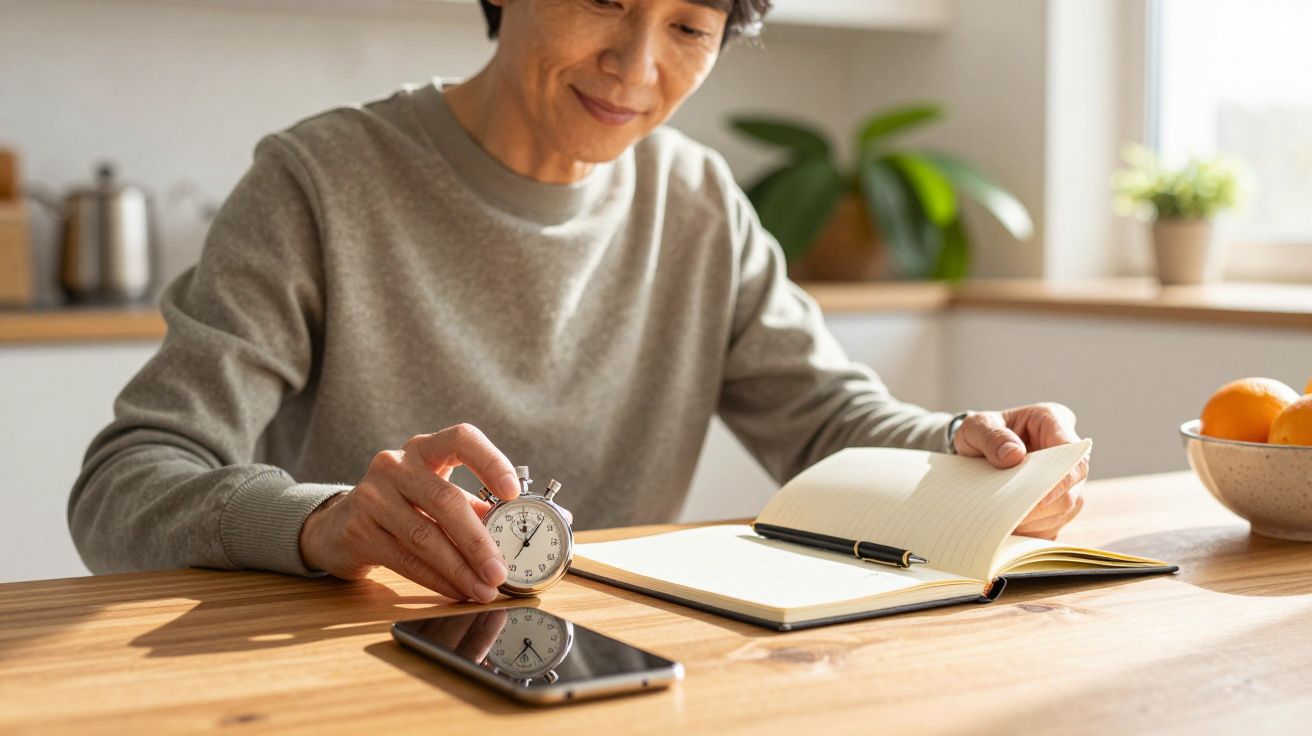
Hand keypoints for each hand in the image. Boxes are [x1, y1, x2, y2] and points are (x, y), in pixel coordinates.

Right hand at [298, 423, 521, 602]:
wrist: (338, 525)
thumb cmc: (400, 507)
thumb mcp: (433, 495)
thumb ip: (469, 506)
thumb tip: (508, 531)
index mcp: (423, 450)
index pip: (461, 439)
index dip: (490, 462)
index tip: (513, 492)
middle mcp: (394, 466)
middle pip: (445, 500)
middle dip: (478, 541)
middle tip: (499, 570)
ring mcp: (372, 497)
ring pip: (425, 536)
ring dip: (460, 569)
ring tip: (484, 588)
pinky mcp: (358, 531)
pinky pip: (406, 560)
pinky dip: (437, 580)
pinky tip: (457, 591)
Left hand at [951, 402, 1088, 539]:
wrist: (973, 449)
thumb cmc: (979, 432)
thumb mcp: (975, 426)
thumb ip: (991, 436)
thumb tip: (1013, 455)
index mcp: (1053, 421)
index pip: (1074, 454)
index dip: (1063, 479)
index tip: (1039, 497)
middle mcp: (1066, 450)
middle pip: (1074, 488)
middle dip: (1045, 507)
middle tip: (1012, 517)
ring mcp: (1065, 478)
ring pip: (1067, 510)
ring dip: (1038, 522)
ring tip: (1006, 523)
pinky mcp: (1056, 500)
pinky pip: (1055, 523)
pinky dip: (1034, 530)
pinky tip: (1012, 529)